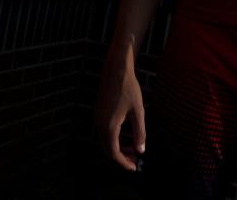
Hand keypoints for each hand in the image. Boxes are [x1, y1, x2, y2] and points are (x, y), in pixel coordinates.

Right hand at [94, 50, 145, 171]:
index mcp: (109, 126)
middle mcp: (99, 123)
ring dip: (116, 147)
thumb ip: (139, 132)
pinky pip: (103, 130)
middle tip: (135, 159)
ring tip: (131, 148)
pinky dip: (112, 137)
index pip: (114, 153)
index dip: (124, 163)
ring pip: (104, 140)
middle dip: (121, 156)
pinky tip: (124, 134)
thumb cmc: (129, 88)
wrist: (116, 68)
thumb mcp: (138, 111)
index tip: (134, 167)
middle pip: (107, 149)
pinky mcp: (97, 110)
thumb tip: (140, 150)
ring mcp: (96, 116)